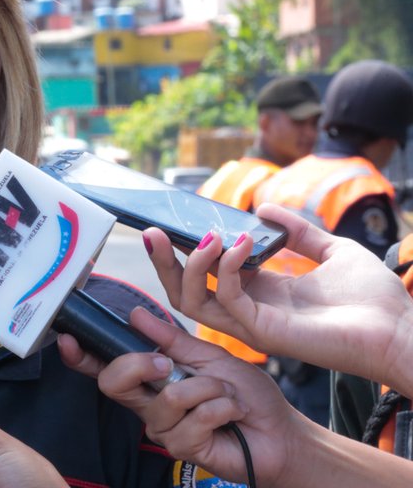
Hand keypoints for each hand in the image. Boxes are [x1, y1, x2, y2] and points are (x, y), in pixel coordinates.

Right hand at [59, 307, 308, 485]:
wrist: (281, 431)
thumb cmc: (246, 394)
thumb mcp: (210, 356)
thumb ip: (172, 340)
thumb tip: (135, 314)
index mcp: (150, 380)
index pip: (106, 369)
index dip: (81, 357)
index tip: (67, 339)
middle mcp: (149, 404)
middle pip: (114, 383)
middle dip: (138, 365)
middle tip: (169, 364)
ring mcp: (163, 429)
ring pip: (166, 398)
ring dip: (207, 389)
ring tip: (225, 395)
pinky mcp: (183, 449)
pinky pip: (193, 418)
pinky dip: (221, 408)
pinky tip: (232, 414)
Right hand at [144, 204, 412, 393]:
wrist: (402, 329)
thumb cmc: (375, 299)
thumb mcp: (333, 250)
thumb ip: (298, 230)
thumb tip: (266, 207)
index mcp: (262, 293)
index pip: (207, 275)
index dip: (186, 250)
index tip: (174, 224)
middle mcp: (251, 311)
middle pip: (186, 292)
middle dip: (164, 263)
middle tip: (152, 231)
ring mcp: (254, 324)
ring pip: (193, 302)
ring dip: (187, 266)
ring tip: (202, 236)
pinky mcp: (265, 332)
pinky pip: (229, 298)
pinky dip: (227, 267)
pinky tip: (240, 244)